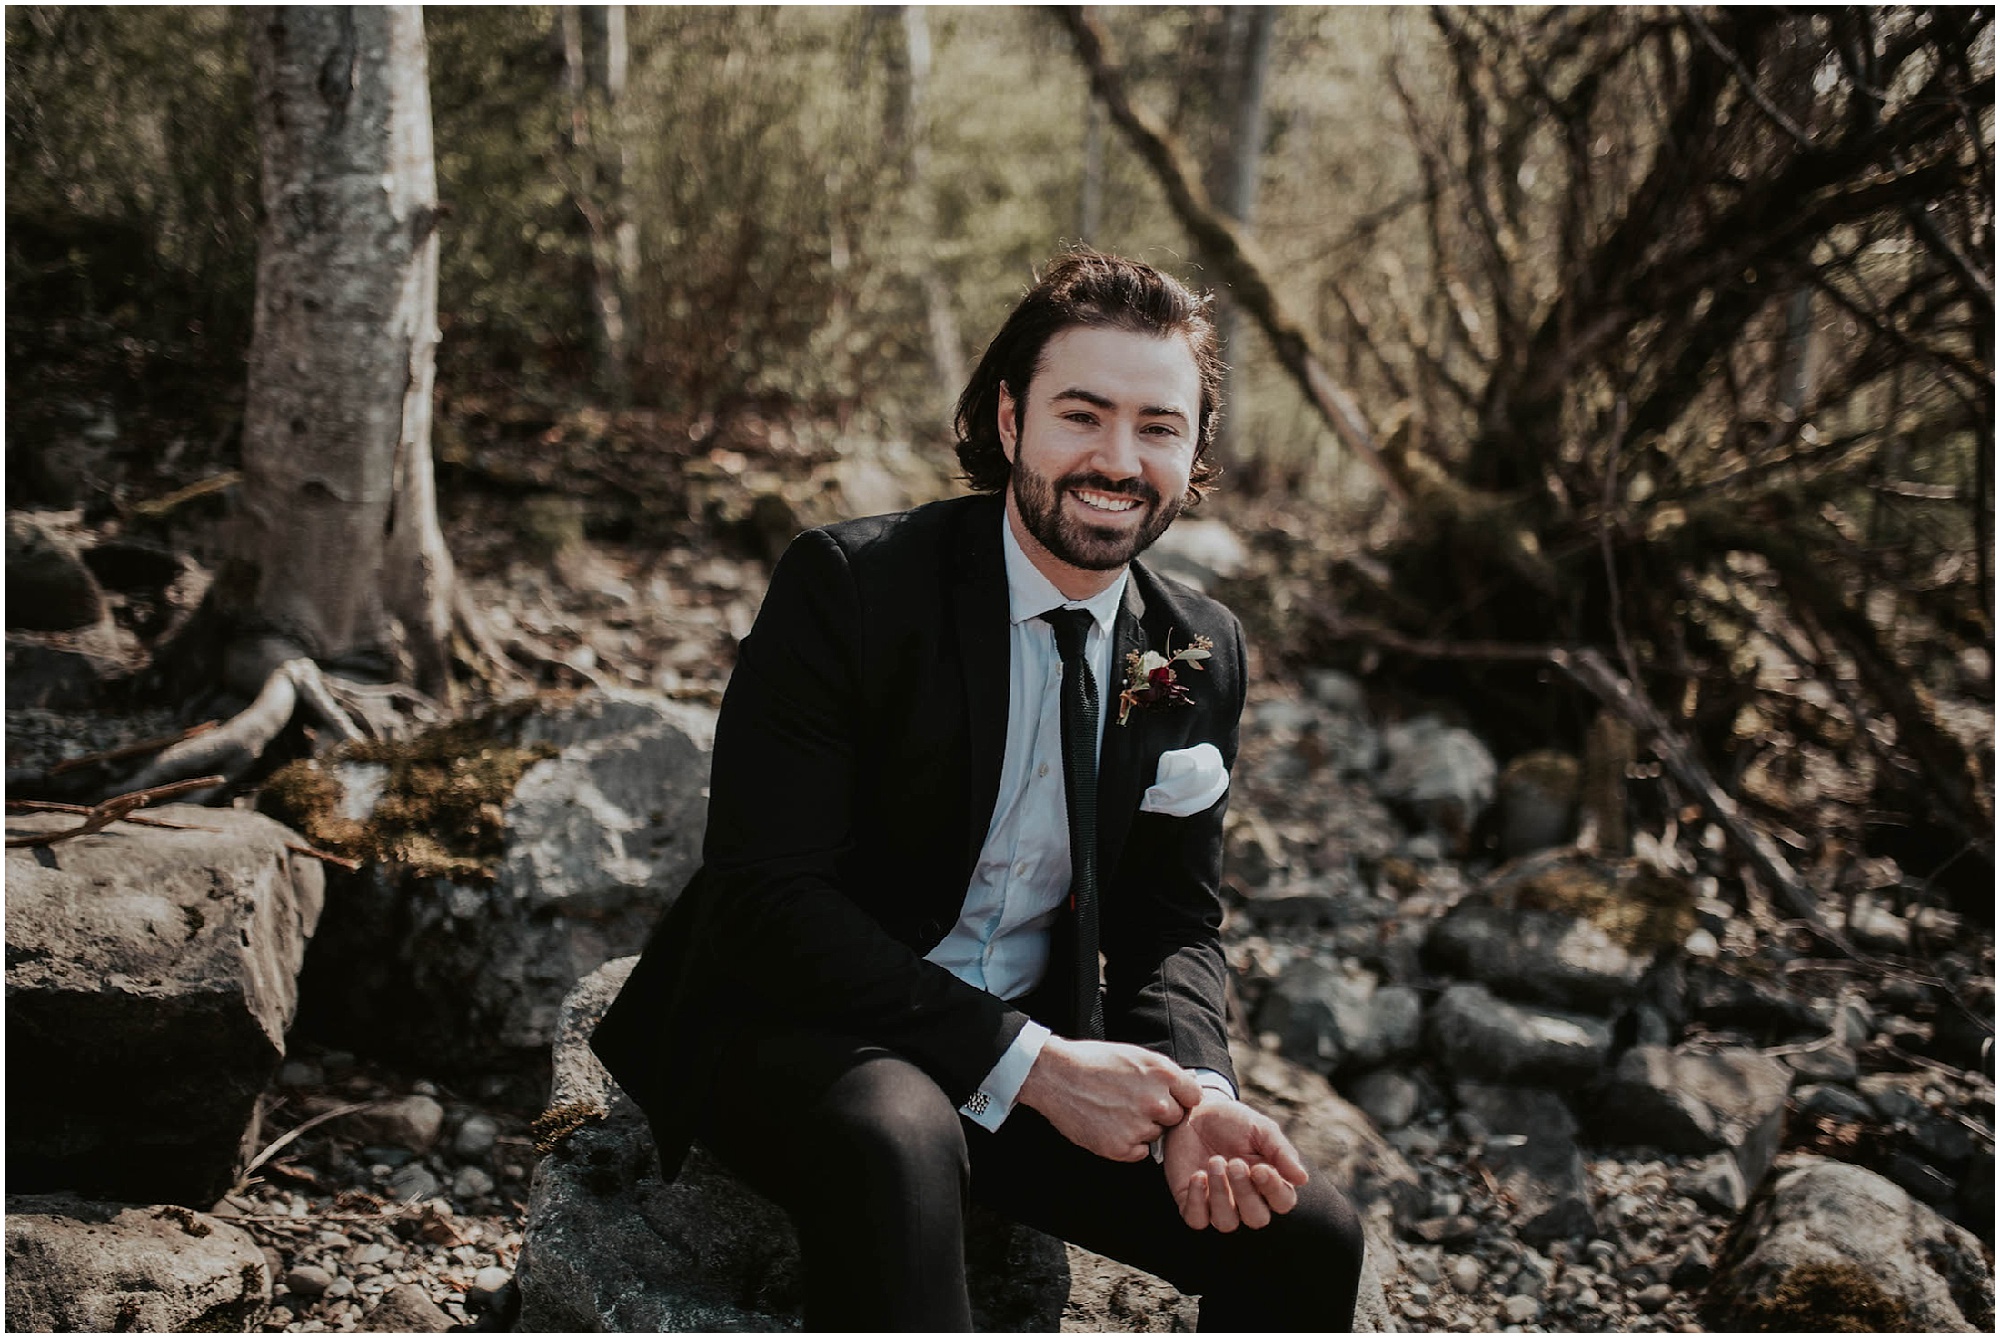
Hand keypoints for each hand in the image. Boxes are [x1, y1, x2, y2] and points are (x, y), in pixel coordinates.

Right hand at [1018, 1036, 1203, 1161]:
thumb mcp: (1135, 1056)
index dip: (1179, 1097)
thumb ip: (1165, 1074)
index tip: (1166, 1097)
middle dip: (1160, 1113)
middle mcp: (1155, 1101)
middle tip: (1132, 1103)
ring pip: (1155, 1135)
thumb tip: (1189, 1086)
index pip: (1193, 1097)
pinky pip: (1139, 1152)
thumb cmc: (1094, 1062)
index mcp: (1162, 1073)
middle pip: (1175, 1118)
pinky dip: (1127, 1144)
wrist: (1056, 1076)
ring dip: (1142, 1128)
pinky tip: (1108, 1125)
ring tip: (1115, 1111)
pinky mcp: (1120, 1147)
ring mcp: (1139, 1126)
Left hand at [1161, 1095, 1308, 1230]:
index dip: (1273, 1189)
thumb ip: (1281, 1152)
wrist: (1195, 1111)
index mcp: (1269, 1182)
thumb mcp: (1261, 1129)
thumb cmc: (1234, 1122)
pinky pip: (1196, 1220)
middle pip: (1256, 1218)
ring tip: (1214, 1162)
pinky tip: (1197, 1175)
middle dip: (1245, 1192)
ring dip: (1221, 1195)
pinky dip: (1197, 1201)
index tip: (1259, 1168)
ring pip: (1226, 1223)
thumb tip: (1302, 1179)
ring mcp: (1218, 1203)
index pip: (1282, 1201)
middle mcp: (1246, 1199)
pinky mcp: (1191, 1202)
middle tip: (1234, 1162)